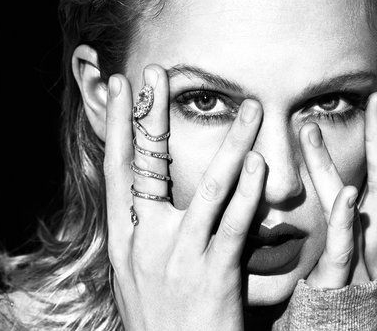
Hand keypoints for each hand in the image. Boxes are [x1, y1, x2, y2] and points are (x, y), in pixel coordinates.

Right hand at [104, 65, 263, 330]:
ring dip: (232, 144)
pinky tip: (260, 164)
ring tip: (249, 109)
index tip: (121, 87)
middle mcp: (145, 241)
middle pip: (151, 166)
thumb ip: (142, 232)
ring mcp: (180, 256)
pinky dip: (249, 191)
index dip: (118, 125)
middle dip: (154, 115)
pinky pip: (235, 222)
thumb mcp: (137, 274)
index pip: (116, 169)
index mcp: (124, 240)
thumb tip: (143, 194)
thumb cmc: (161, 318)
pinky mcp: (214, 272)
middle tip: (160, 71)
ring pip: (208, 188)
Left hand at [301, 92, 376, 287]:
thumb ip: (331, 216)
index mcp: (364, 228)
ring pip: (370, 204)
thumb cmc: (325, 289)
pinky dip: (347, 220)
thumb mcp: (332, 245)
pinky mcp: (339, 282)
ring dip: (373, 159)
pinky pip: (347, 249)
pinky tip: (348, 194)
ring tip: (372, 119)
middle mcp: (370, 240)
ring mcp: (361, 260)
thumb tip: (329, 180)